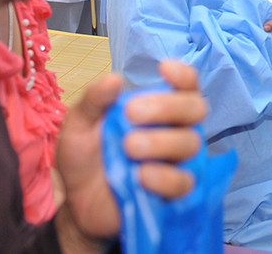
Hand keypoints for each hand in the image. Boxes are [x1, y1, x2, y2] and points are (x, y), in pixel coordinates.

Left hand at [54, 60, 206, 248]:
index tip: (164, 68)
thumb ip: (94, 100)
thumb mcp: (79, 124)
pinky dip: (164, 176)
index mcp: (157, 107)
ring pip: (191, 143)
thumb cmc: (84, 156)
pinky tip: (141, 175)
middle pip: (195, 108)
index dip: (183, 74)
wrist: (76, 202)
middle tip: (131, 113)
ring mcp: (178, 162)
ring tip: (128, 147)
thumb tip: (115, 79)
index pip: (186, 84)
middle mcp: (175, 129)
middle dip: (167, 106)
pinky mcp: (174, 194)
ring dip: (161, 141)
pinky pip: (184, 182)